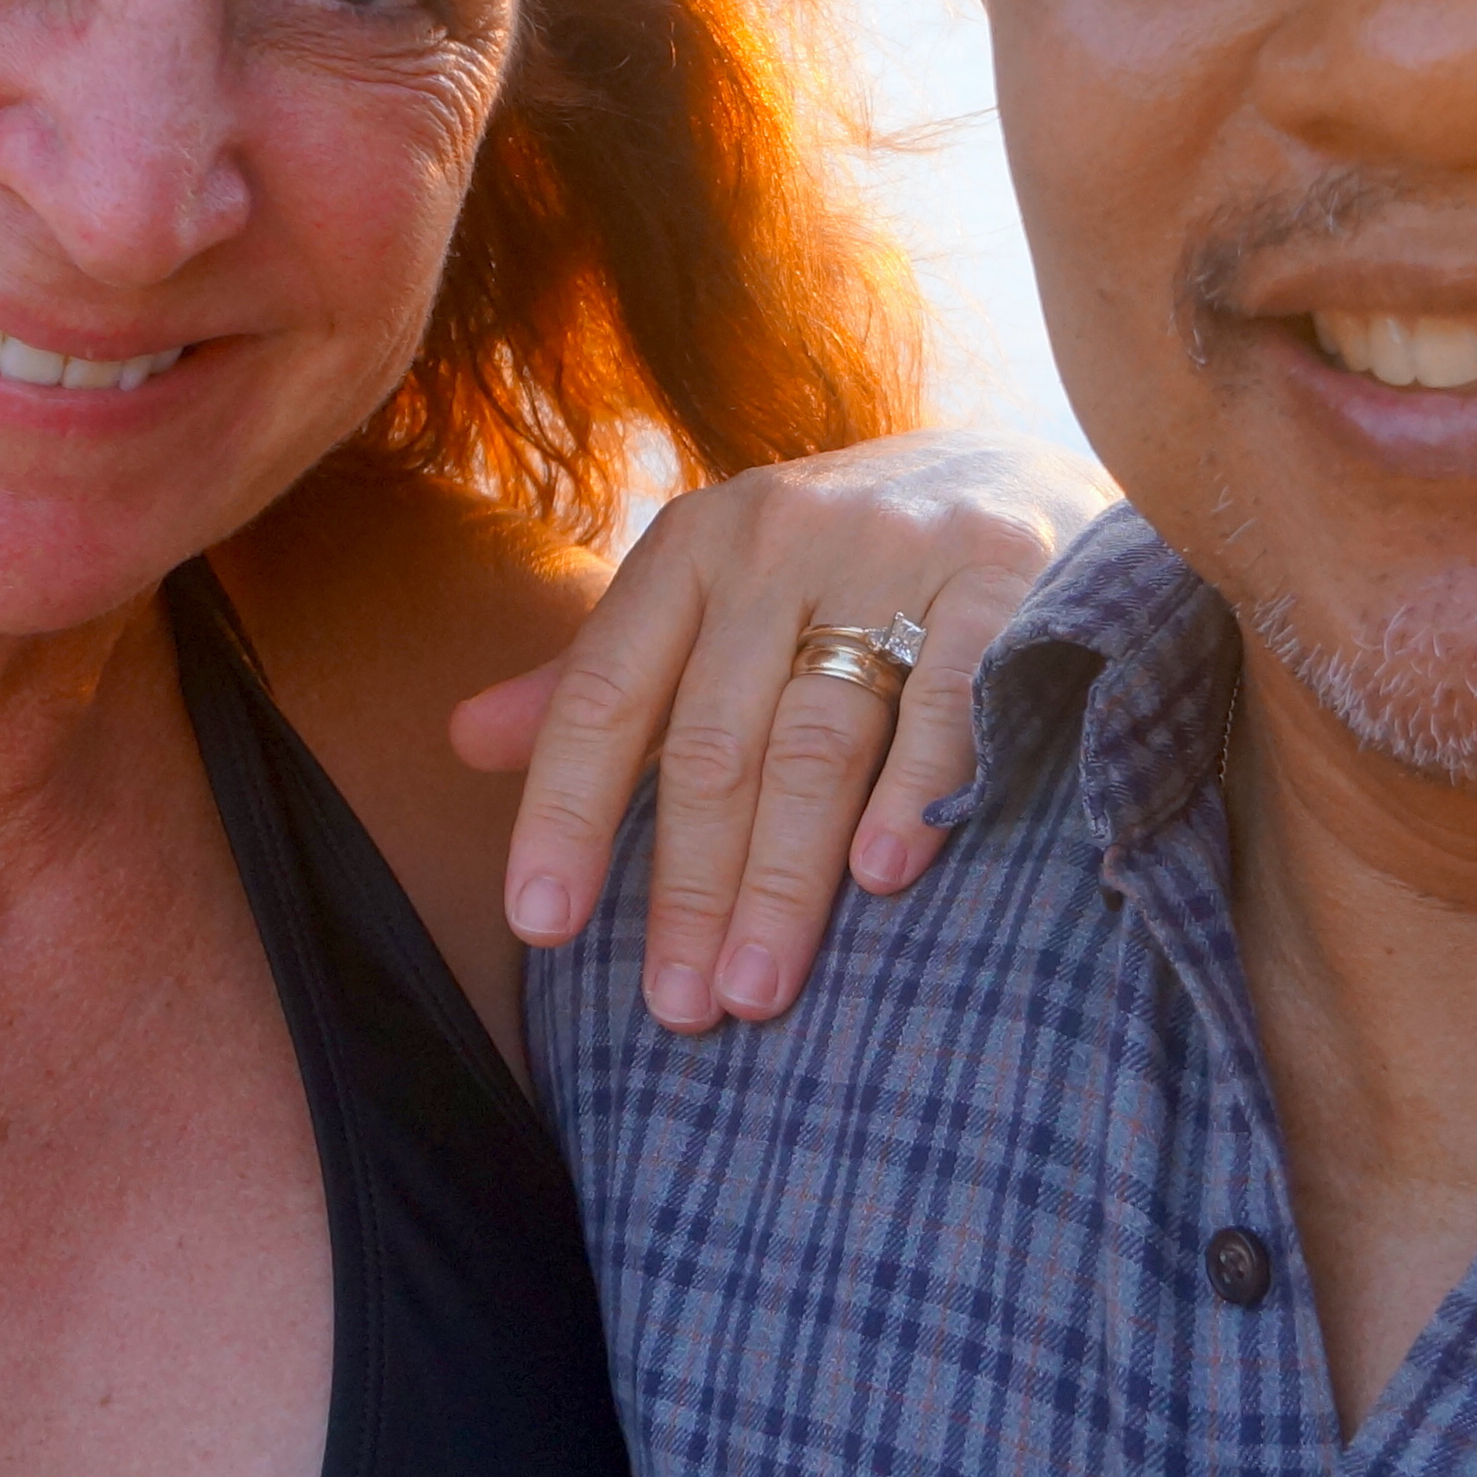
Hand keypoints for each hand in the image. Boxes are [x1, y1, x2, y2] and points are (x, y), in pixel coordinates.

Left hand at [449, 429, 1115, 1033]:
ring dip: (782, 878)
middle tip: (677, 1009)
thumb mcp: (709, 593)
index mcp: (692, 548)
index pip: (603, 692)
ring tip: (755, 990)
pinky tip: (882, 876)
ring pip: (818, 740)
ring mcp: (894, 550)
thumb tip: (463, 741)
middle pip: (712, 741)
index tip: (541, 924)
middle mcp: (779, 538)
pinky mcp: (1003, 574)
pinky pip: (949, 699)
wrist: (1013, 467)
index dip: (563, 811)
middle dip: (688, 887)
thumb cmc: (834, 562)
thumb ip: (600, 672)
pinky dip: (915, 790)